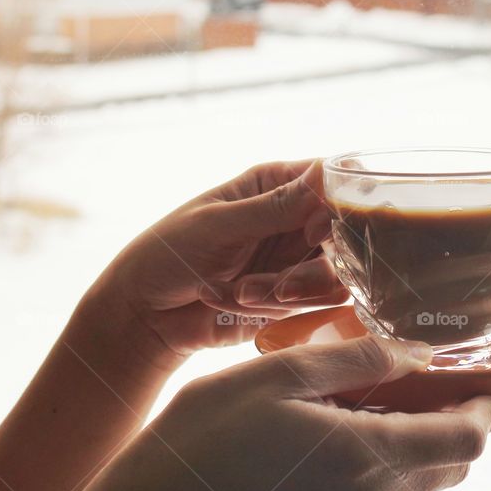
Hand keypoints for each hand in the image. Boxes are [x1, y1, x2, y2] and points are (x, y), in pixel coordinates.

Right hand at [0, 337, 490, 490]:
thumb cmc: (213, 432)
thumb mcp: (283, 373)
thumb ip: (361, 360)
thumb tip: (422, 353)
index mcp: (368, 456)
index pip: (467, 441)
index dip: (489, 411)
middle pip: (454, 463)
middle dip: (461, 421)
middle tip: (441, 377)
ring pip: (426, 477)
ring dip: (427, 437)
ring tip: (390, 393)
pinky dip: (397, 455)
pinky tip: (355, 422)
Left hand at [87, 159, 347, 360]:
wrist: (146, 315)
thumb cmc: (169, 253)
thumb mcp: (218, 225)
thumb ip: (275, 207)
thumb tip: (326, 175)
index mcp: (277, 183)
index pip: (334, 179)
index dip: (339, 206)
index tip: (314, 233)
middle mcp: (296, 218)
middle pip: (345, 234)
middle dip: (314, 267)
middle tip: (281, 286)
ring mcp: (299, 258)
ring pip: (335, 275)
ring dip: (292, 290)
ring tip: (242, 294)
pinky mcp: (297, 296)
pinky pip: (317, 304)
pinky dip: (281, 308)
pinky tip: (240, 304)